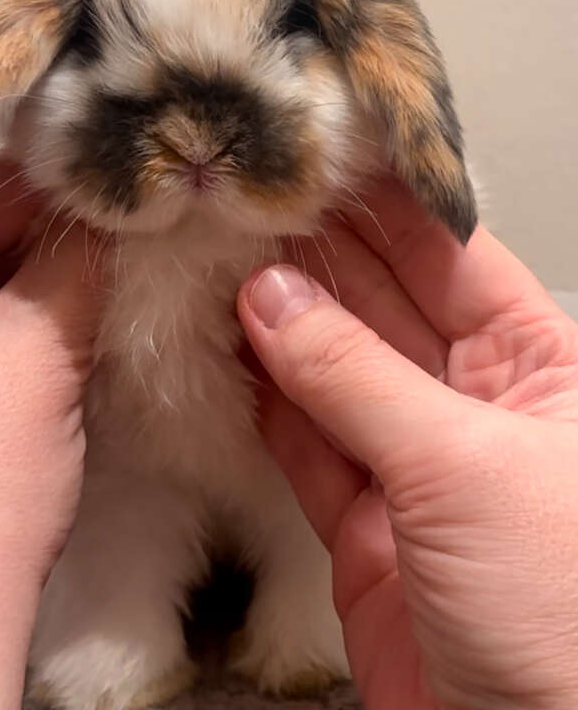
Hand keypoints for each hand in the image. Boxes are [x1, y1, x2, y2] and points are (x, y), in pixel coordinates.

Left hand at [0, 165, 102, 709]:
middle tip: (143, 225)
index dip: (60, 177)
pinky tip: (81, 327)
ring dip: (44, 287)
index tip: (132, 170)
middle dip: (57, 237)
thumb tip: (116, 200)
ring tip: (124, 273)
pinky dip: (20, 331)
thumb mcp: (35, 348)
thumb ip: (77, 257)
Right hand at [238, 178, 577, 709]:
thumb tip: (270, 296)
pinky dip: (267, 399)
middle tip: (250, 202)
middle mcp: (476, 404)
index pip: (451, 256)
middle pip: (384, 305)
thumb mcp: (463, 467)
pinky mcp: (364, 522)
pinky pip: (308, 441)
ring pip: (336, 371)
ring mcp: (414, 463)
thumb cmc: (560, 608)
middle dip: (319, 256)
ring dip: (282, 322)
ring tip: (222, 260)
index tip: (321, 157)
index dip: (386, 205)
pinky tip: (230, 347)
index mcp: (540, 367)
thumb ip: (356, 377)